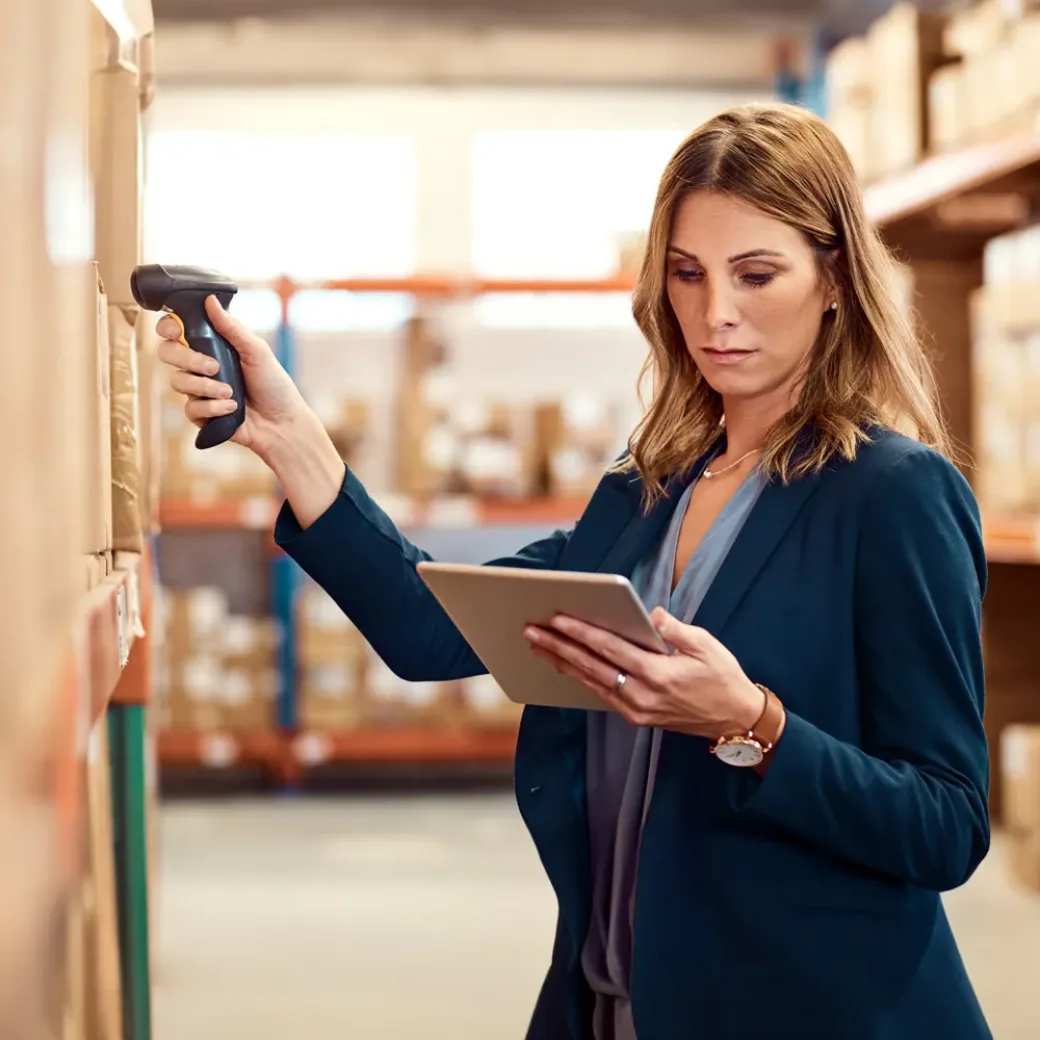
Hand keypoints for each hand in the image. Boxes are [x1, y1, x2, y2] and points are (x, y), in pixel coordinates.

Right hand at [156, 295, 307, 456]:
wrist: (282, 423)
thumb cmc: (273, 384)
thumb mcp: (256, 351)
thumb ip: (232, 328)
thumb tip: (210, 300)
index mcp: (212, 345)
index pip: (176, 330)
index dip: (169, 327)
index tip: (177, 331)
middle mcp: (200, 365)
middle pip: (167, 352)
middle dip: (187, 358)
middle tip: (214, 367)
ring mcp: (199, 390)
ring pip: (177, 381)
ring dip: (205, 387)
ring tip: (231, 392)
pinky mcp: (201, 414)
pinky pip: (190, 408)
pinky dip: (212, 408)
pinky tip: (231, 408)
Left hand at [523, 607, 764, 739]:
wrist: (736, 720)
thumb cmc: (723, 678)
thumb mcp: (707, 646)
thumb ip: (675, 630)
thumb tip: (652, 615)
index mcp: (659, 674)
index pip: (611, 649)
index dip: (582, 633)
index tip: (558, 619)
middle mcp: (643, 695)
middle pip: (591, 667)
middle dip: (559, 647)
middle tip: (532, 632)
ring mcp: (637, 710)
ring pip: (592, 682)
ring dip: (563, 663)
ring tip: (538, 647)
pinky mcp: (637, 717)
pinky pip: (603, 694)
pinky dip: (582, 678)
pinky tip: (566, 666)